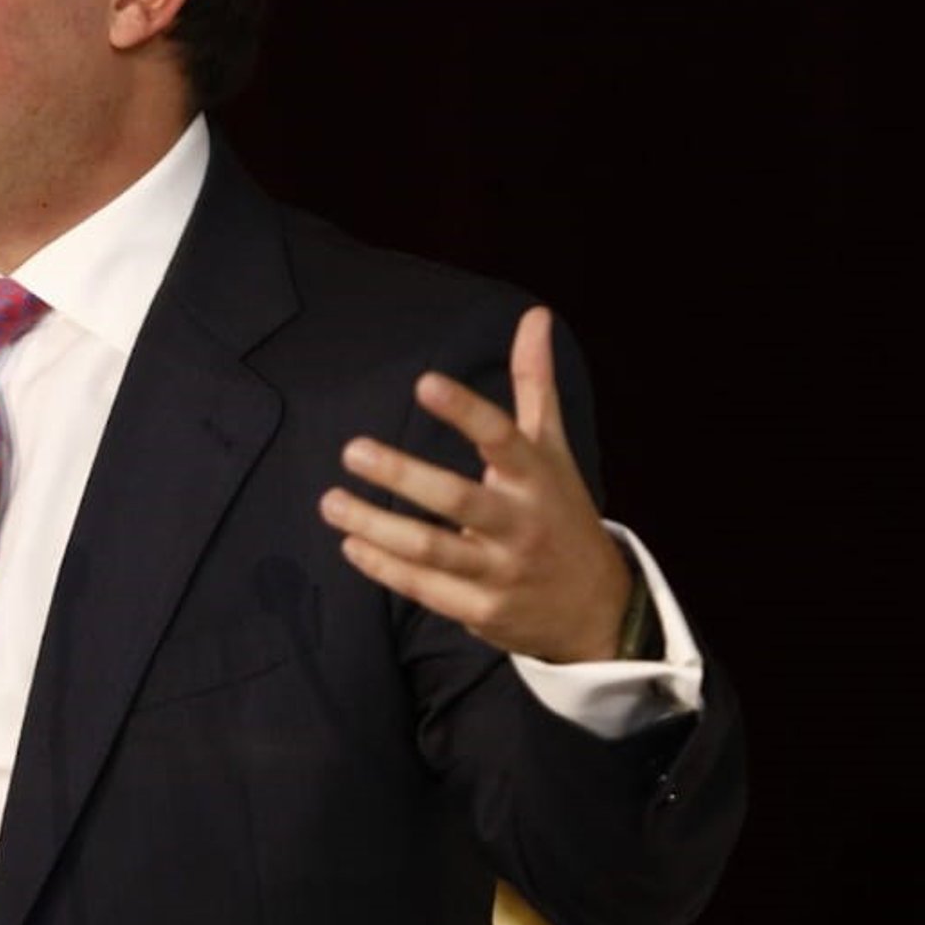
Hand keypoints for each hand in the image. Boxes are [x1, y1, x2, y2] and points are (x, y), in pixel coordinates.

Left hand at [319, 307, 632, 662]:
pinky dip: (383, 567)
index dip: (466, 411)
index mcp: (536, 477)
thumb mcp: (552, 448)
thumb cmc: (562, 511)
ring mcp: (500, 570)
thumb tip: (535, 315)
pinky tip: (351, 543)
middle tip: (351, 449)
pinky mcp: (481, 609)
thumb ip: (535, 383)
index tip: (425, 383)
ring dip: (376, 526)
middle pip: (457, 499)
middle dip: (402, 475)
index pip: (502, 437)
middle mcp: (520, 523)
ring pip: (431, 549)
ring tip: (330, 502)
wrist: (594, 608)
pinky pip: (424, 587)